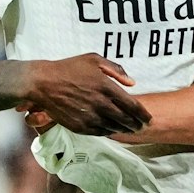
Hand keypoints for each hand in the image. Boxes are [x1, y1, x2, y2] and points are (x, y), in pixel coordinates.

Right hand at [22, 54, 147, 134]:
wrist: (43, 83)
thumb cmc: (69, 69)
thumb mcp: (94, 60)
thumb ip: (116, 69)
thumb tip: (132, 83)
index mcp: (106, 87)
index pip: (132, 105)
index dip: (143, 114)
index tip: (149, 118)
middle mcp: (101, 104)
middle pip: (126, 119)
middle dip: (137, 124)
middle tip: (142, 127)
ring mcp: (90, 117)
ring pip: (114, 128)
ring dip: (124, 130)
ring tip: (130, 130)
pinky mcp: (80, 126)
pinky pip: (100, 132)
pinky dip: (109, 132)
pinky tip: (112, 130)